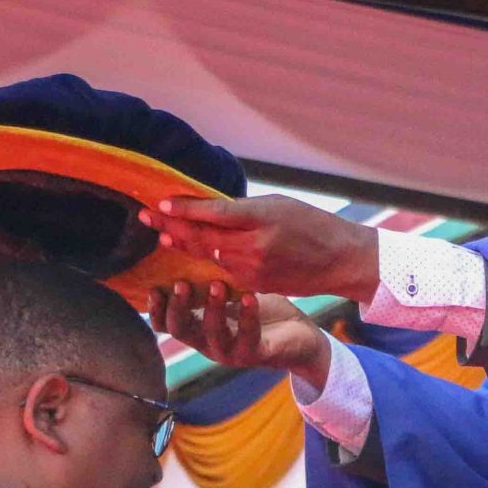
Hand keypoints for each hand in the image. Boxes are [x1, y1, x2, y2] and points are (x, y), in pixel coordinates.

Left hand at [140, 194, 383, 301]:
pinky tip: (190, 253)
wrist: (342, 260)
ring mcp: (253, 269)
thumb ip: (243, 210)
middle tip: (146, 217)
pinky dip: (206, 260)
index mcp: (262, 219)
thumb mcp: (279, 204)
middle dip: (171, 227)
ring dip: (183, 244)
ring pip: (209, 255)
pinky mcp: (256, 285)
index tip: (161, 203)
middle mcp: (254, 246)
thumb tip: (208, 210)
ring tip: (160, 234)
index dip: (184, 209)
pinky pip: (224, 270)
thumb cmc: (312, 223)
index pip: (213, 213)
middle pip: (204, 237)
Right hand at [147, 282, 332, 390]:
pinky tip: (249, 297)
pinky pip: (248, 337)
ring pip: (212, 335)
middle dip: (178, 307)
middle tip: (182, 284)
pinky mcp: (257, 354)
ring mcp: (232, 351)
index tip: (154, 287)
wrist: (298, 335)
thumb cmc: (260, 308)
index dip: (156, 309)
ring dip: (212, 310)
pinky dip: (247, 317)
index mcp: (197, 327)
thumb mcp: (229, 290)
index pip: (164, 324)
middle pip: (180, 330)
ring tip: (217, 285)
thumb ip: (207, 276)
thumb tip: (186, 240)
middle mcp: (209, 342)